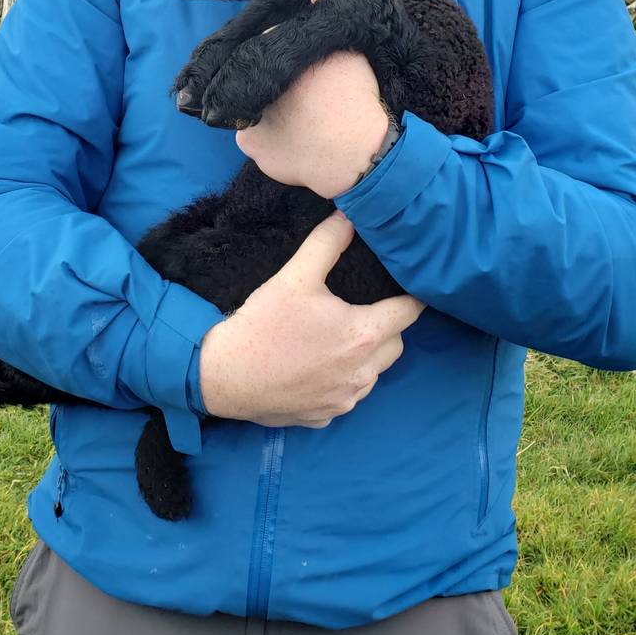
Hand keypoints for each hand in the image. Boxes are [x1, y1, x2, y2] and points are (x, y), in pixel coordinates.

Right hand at [198, 211, 424, 426]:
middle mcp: (362, 373)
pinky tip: (317, 368)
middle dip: (389, 327)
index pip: (409, 313)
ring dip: (366, 357)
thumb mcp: (295, 277)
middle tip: (365, 310)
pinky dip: (341, 381)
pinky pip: (346, 396)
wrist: (223, 376)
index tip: (408, 287)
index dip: (412, 298)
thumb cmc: (263, 325)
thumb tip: (349, 217)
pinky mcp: (324, 417)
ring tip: (340, 338)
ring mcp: (344, 400)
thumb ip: (327, 242)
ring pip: (373, 375)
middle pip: (395, 346)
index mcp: (362, 335)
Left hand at [235, 0, 388, 197]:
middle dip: (277, 87)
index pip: (266, 49)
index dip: (289, 64)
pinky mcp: (250, 146)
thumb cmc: (353, 94)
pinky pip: (258, 140)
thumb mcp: (345, 47)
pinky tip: (298, 140)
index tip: (309, 77)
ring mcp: (244, 115)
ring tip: (306, 121)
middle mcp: (248, 81)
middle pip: (258, 80)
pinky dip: (273, 141)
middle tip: (309, 100)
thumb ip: (326, 10)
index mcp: (269, 51)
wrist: (357, 150)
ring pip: (254, 110)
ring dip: (272, 114)